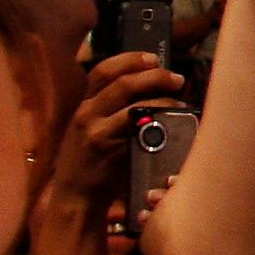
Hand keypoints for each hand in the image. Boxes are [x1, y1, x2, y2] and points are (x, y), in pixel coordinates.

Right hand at [49, 50, 184, 206]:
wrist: (75, 197)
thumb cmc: (91, 163)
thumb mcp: (92, 130)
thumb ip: (111, 111)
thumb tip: (152, 91)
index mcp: (84, 105)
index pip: (103, 71)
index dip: (129, 59)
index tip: (153, 58)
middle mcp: (86, 113)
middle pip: (123, 82)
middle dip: (155, 76)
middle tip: (177, 79)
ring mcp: (95, 131)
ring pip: (134, 105)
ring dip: (163, 101)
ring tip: (180, 104)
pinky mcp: (107, 150)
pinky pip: (138, 129)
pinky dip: (158, 124)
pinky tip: (172, 126)